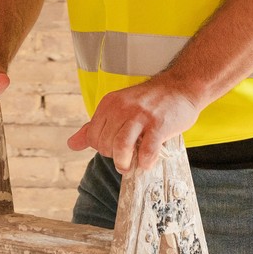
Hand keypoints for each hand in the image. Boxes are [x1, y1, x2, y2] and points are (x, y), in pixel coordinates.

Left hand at [66, 78, 201, 172]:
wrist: (181, 87)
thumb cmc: (150, 102)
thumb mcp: (118, 108)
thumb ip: (94, 126)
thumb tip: (72, 144)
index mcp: (110, 103)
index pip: (92, 135)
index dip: (101, 148)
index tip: (114, 150)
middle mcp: (122, 108)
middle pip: (106, 144)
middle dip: (113, 157)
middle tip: (125, 159)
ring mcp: (141, 116)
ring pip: (121, 147)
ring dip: (124, 163)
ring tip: (130, 166)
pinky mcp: (159, 125)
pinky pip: (146, 150)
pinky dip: (144, 161)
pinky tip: (147, 162)